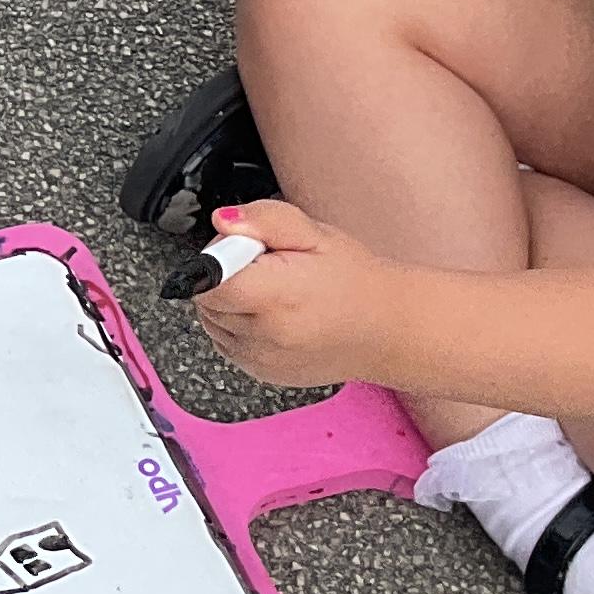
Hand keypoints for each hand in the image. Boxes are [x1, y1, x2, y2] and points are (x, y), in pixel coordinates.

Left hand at [184, 202, 398, 389]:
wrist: (388, 329)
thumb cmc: (355, 281)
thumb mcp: (315, 234)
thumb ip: (264, 220)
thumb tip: (224, 222)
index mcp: (275, 297)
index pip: (205, 281)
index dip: (217, 259)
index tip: (244, 251)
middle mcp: (264, 336)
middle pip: (205, 299)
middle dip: (224, 276)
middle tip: (267, 267)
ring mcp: (261, 360)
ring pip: (212, 322)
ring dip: (230, 303)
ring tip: (273, 292)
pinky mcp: (261, 373)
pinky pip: (227, 343)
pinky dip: (238, 326)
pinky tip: (273, 314)